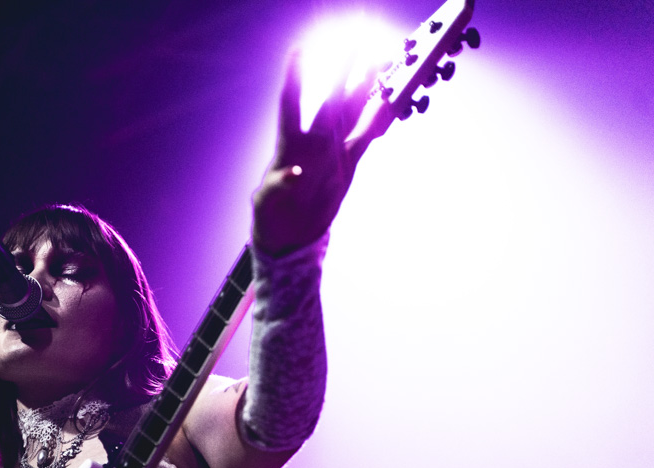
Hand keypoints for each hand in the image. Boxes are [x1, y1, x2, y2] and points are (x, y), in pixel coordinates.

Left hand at [252, 50, 371, 256]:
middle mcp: (313, 142)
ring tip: (381, 62)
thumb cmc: (271, 214)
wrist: (289, 232)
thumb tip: (295, 173)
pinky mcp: (348, 163)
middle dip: (346, 73)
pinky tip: (391, 101)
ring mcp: (333, 151)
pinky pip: (367, 136)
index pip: (291, 104)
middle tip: (358, 42)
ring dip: (366, 88)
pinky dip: (379, 119)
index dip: (295, 78)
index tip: (298, 50)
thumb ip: (281, 186)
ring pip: (353, 113)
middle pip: (332, 102)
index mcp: (289, 146)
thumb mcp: (268, 201)